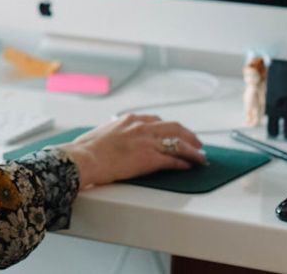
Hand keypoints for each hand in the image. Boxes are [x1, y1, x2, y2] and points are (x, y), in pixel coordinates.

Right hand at [56, 113, 206, 187]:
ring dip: (193, 150)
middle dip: (188, 135)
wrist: (85, 157)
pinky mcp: (150, 158)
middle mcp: (141, 126)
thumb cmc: (87, 149)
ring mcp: (147, 141)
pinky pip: (173, 159)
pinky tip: (189, 166)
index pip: (157, 120)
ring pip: (179, 143)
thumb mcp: (103, 134)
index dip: (170, 128)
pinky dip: (184, 163)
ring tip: (201, 157)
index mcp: (129, 119)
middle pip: (174, 127)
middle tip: (197, 143)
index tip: (176, 132)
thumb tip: (113, 139)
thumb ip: (114, 133)